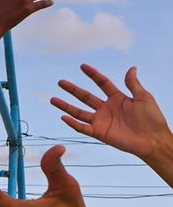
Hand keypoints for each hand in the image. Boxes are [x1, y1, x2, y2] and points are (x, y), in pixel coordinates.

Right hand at [51, 65, 170, 159]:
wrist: (153, 140)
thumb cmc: (152, 119)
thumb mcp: (144, 98)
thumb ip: (133, 84)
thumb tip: (131, 68)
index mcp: (117, 98)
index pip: (102, 83)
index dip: (93, 75)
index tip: (82, 66)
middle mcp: (106, 108)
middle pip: (85, 97)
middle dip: (72, 89)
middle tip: (60, 82)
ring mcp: (102, 121)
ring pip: (79, 112)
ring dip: (66, 106)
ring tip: (52, 99)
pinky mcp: (100, 133)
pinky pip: (82, 128)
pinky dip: (72, 123)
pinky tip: (63, 117)